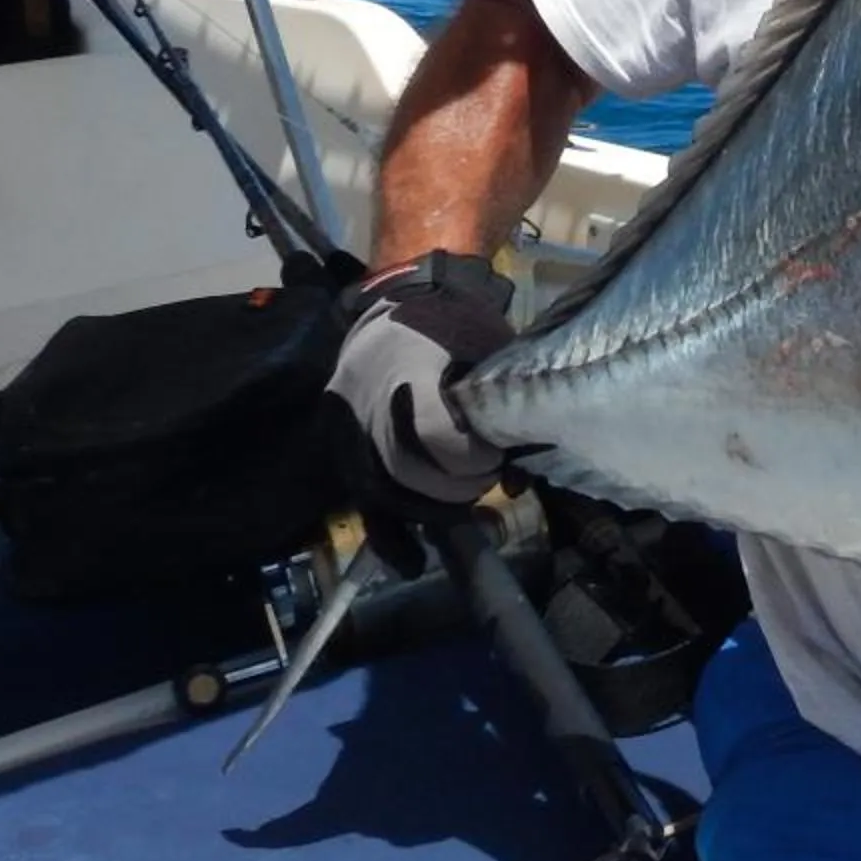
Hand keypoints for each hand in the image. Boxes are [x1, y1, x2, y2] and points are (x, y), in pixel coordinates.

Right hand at [321, 251, 514, 542]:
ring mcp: (346, 426)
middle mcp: (364, 401)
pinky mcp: (340, 446)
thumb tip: (520, 475)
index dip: (471, 455)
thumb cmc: (456, 322)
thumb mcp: (490, 348)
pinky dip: (388, 534)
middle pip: (408, 469)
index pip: (435, 433)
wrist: (402, 299)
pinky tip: (412, 561)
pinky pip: (361, 499)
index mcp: (405, 366)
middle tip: (485, 477)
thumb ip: (503, 405)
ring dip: (430, 507)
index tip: (495, 454)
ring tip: (464, 499)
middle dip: (456, 485)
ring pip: (383, 490)